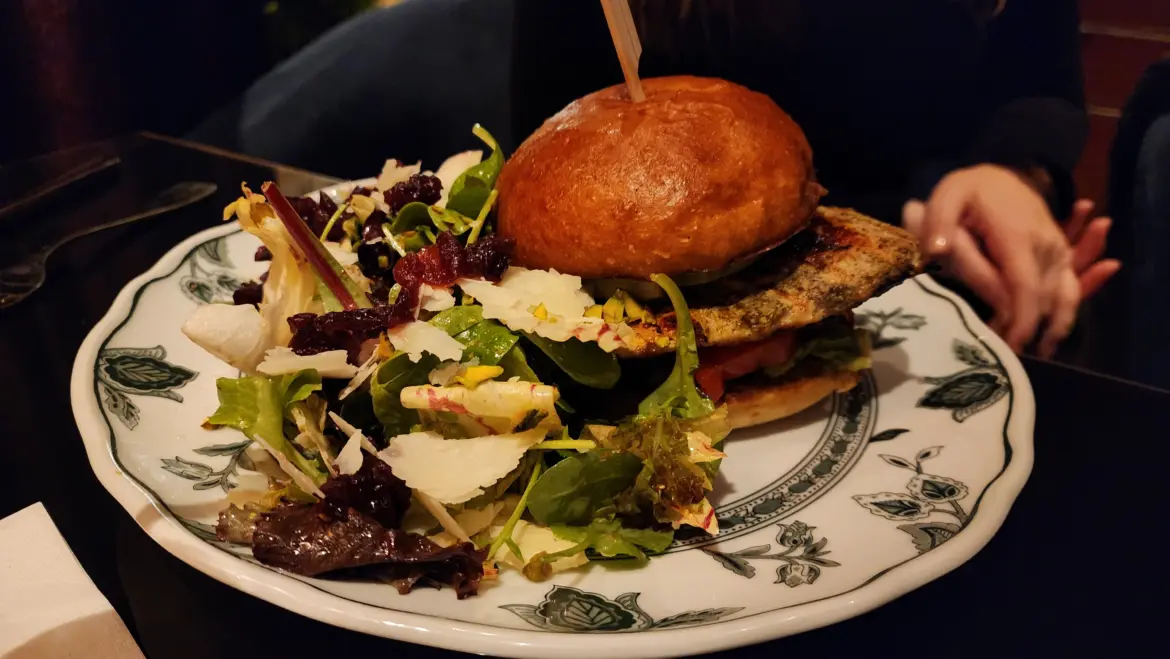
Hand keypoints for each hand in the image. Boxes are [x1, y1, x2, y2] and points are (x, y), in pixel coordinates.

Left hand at [902, 165, 1115, 357]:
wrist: (1001, 176)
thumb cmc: (968, 191)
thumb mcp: (946, 197)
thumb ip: (939, 224)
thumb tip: (936, 250)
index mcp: (1015, 235)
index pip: (1024, 286)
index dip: (1021, 320)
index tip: (1009, 347)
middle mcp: (1045, 245)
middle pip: (1043, 298)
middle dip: (1028, 330)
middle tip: (1005, 356)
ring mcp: (1057, 250)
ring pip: (1062, 297)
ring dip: (1051, 328)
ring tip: (1033, 355)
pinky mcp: (1061, 256)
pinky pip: (1071, 288)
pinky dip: (1065, 314)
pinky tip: (1049, 339)